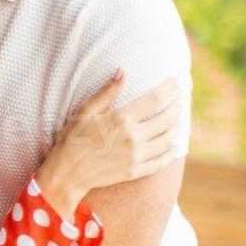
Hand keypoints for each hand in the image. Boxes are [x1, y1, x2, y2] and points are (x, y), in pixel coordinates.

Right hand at [37, 72, 180, 214]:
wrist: (66, 173)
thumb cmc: (72, 139)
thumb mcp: (85, 112)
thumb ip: (107, 92)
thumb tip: (123, 71)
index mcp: (121, 119)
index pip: (155, 99)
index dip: (169, 89)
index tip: (176, 82)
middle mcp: (133, 137)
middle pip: (167, 119)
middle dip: (177, 106)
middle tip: (179, 100)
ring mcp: (136, 156)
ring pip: (169, 140)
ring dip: (177, 127)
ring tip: (178, 120)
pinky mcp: (136, 171)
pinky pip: (162, 161)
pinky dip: (171, 152)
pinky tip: (172, 145)